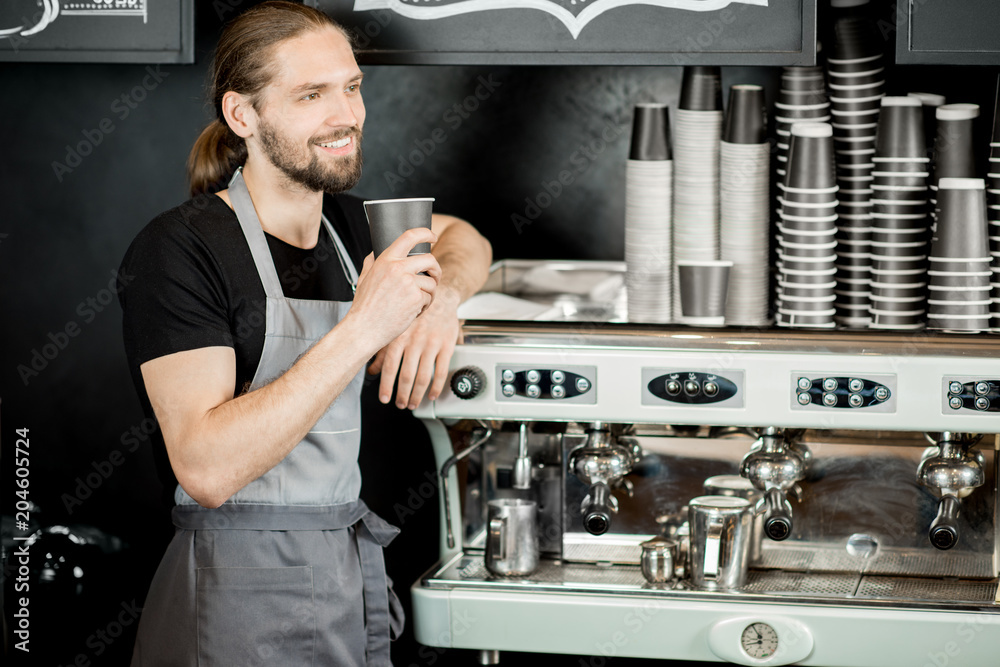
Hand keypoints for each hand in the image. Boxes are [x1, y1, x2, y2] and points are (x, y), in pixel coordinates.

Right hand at [348, 228, 441, 350]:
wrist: (364, 328)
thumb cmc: (364, 307)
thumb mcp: (364, 278)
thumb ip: (372, 262)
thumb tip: (377, 253)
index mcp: (385, 260)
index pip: (409, 236)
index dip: (425, 234)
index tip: (432, 237)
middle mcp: (398, 268)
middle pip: (430, 259)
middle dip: (436, 269)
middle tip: (434, 277)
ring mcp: (408, 283)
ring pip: (432, 283)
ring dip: (429, 294)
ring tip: (416, 303)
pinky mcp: (416, 298)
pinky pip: (429, 298)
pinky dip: (424, 307)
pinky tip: (412, 312)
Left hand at [368, 285, 462, 409]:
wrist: (440, 297)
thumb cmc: (416, 313)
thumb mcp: (396, 327)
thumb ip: (383, 349)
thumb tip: (371, 370)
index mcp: (399, 336)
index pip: (389, 366)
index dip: (386, 386)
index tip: (384, 398)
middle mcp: (414, 341)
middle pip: (406, 375)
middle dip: (402, 394)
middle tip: (400, 404)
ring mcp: (431, 344)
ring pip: (423, 377)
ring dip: (417, 394)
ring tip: (412, 403)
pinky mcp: (446, 346)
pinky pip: (441, 371)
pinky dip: (436, 387)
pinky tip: (432, 395)